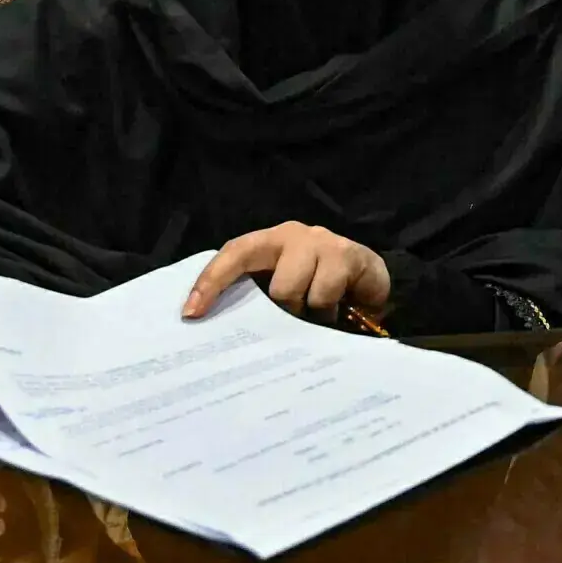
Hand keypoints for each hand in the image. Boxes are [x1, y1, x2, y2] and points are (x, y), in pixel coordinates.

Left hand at [184, 221, 390, 319]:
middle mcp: (296, 236)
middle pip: (280, 285)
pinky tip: (341, 310)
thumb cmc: (316, 288)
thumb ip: (256, 300)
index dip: (211, 281)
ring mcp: (326, 243)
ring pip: (307, 291)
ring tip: (320, 316)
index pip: (235, 254)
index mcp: (269, 243)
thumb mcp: (282, 291)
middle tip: (295, 319)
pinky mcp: (353, 254)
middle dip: (287, 311)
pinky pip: (332, 292)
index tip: (192, 314)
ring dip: (313, 313)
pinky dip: (332, 310)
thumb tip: (213, 326)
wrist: (369, 280)